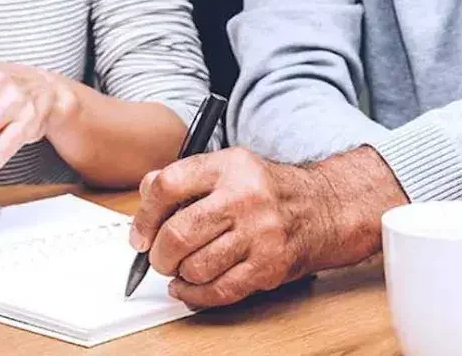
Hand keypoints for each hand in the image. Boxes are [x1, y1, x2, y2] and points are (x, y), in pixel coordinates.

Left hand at [130, 146, 405, 307]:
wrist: (322, 209)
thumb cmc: (266, 191)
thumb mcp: (228, 167)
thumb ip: (184, 177)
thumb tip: (144, 198)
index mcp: (229, 166)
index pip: (167, 186)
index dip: (144, 216)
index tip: (140, 235)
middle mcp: (245, 197)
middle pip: (178, 233)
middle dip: (159, 254)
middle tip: (158, 258)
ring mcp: (260, 233)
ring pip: (196, 266)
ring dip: (179, 274)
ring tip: (181, 269)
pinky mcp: (269, 265)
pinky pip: (219, 290)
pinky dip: (195, 295)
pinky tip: (189, 288)